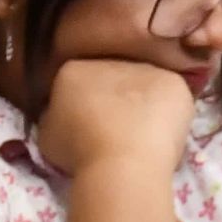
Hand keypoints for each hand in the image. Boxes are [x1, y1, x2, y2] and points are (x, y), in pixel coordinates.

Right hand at [35, 56, 197, 177]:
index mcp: (73, 69)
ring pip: (145, 84)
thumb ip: (55, 116)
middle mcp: (110, 60)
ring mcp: (145, 68)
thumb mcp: (47, 134)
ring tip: (145, 134)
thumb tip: (62, 114)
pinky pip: (172, 94)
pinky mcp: (173, 82)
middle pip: (114, 77)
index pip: (79, 80)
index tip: (90, 125)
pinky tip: (164, 133)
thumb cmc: (79, 152)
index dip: (86, 104)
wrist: (122, 161)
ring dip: (145, 102)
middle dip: (117, 98)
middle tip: (120, 129)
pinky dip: (170, 111)